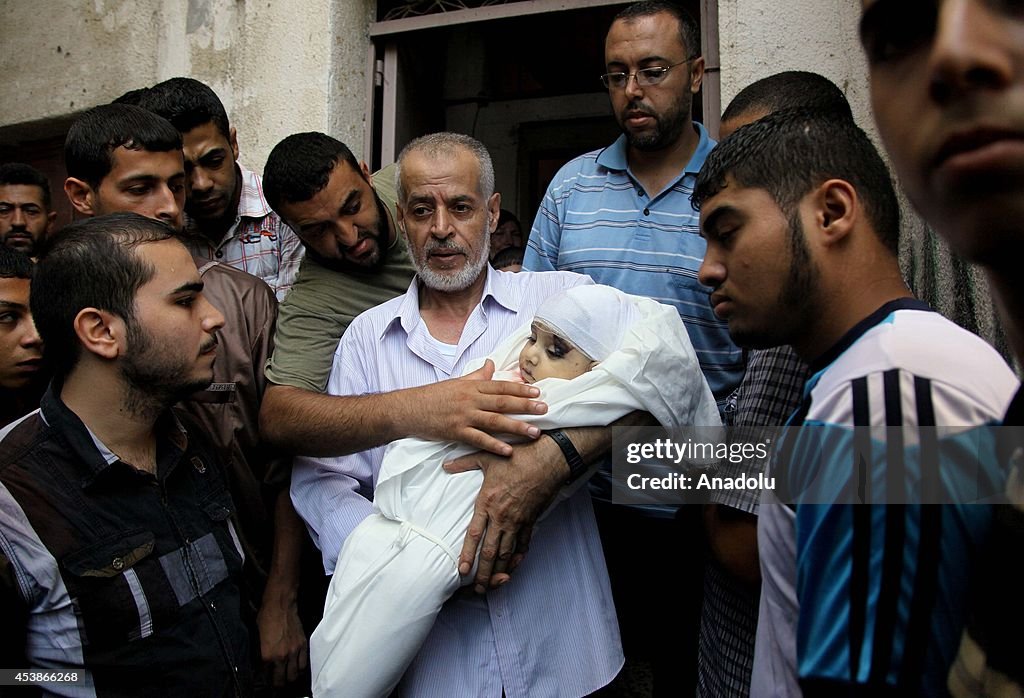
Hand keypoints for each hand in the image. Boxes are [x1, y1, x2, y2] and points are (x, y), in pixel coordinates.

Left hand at [257, 587, 308, 686]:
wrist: (280, 604)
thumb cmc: (266, 617)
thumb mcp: (257, 638)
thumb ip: (261, 654)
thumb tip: (262, 665)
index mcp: (267, 655)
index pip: (266, 677)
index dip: (265, 681)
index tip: (266, 682)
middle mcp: (281, 656)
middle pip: (281, 680)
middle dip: (278, 684)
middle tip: (277, 683)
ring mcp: (294, 651)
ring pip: (295, 675)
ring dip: (290, 678)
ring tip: (288, 677)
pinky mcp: (303, 645)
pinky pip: (304, 663)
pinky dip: (300, 669)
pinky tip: (297, 668)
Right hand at [409, 360, 547, 455]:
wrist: (408, 409)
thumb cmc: (433, 396)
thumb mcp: (456, 382)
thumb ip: (476, 375)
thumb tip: (491, 364)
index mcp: (471, 386)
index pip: (501, 386)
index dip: (520, 389)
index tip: (538, 392)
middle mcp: (470, 399)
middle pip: (503, 402)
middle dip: (526, 405)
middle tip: (545, 409)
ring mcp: (464, 416)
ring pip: (495, 421)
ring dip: (517, 426)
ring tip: (535, 432)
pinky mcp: (456, 432)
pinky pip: (479, 439)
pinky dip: (494, 445)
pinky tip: (508, 451)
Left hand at [444, 436, 567, 591]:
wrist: (548, 459)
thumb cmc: (518, 457)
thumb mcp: (487, 457)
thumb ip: (464, 463)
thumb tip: (445, 465)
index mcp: (488, 502)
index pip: (475, 534)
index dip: (468, 554)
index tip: (462, 571)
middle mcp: (502, 516)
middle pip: (491, 551)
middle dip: (484, 573)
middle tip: (478, 588)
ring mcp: (518, 520)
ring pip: (508, 552)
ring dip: (500, 571)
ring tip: (494, 584)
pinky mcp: (531, 519)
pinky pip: (524, 543)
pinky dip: (519, 556)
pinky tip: (514, 566)